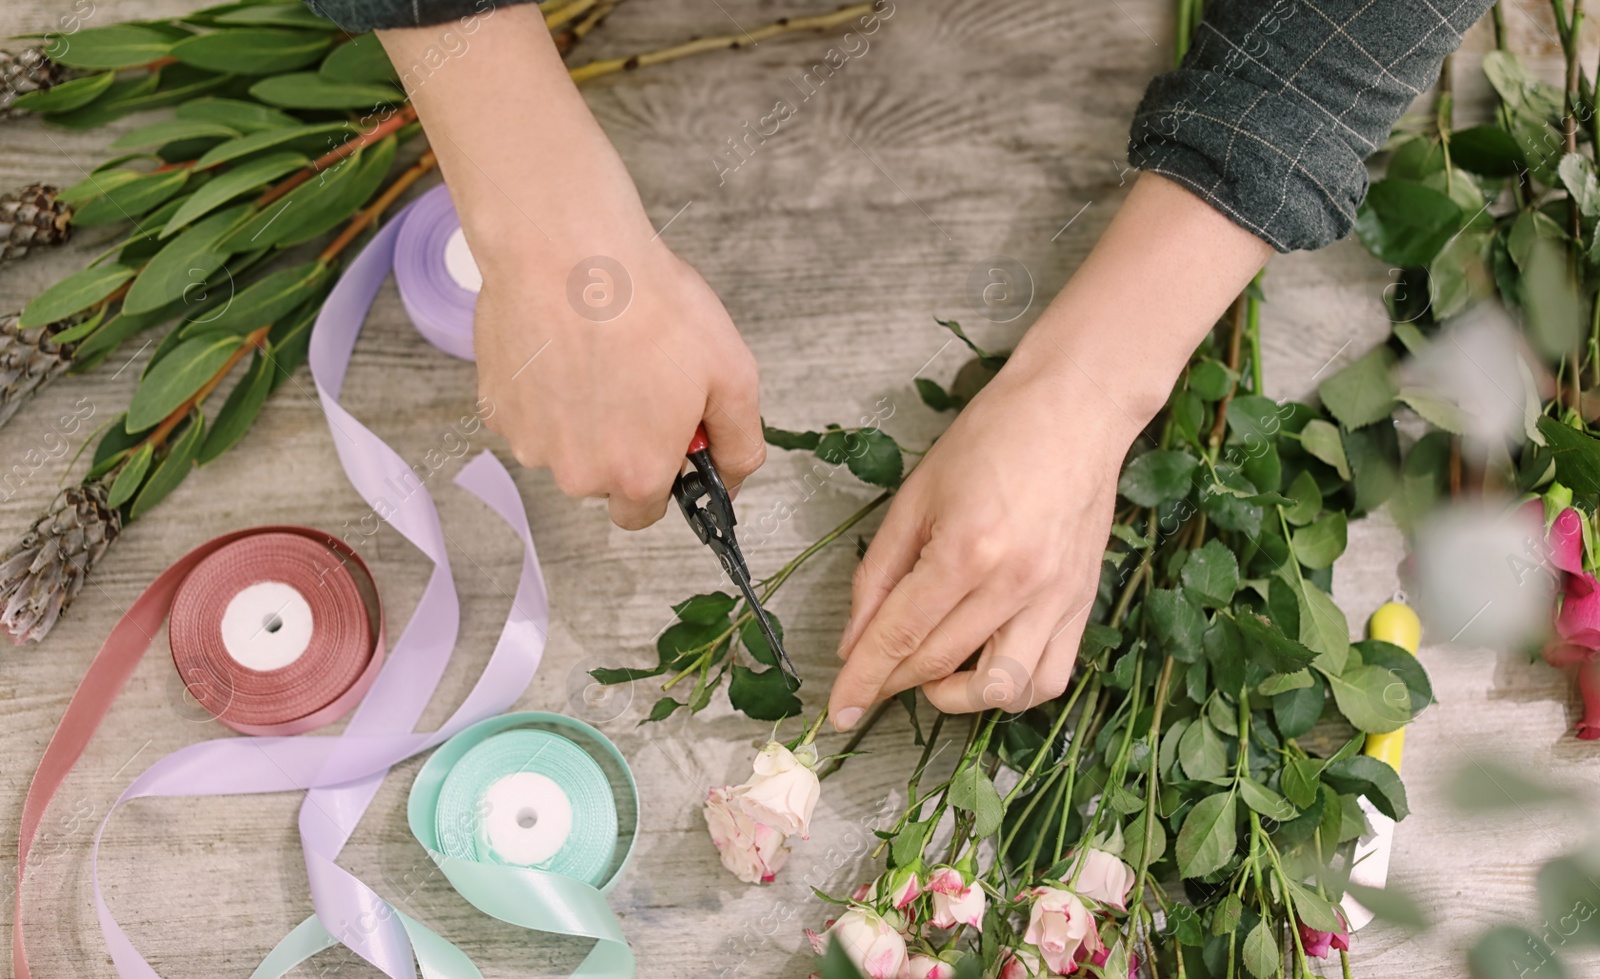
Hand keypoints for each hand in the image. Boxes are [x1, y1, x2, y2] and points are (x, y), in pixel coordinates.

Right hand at [380, 5, 764, 528]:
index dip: (665, 474)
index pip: (648, 511)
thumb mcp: (733, 374)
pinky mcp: (496, 408)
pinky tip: (565, 348)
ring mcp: (529, 442)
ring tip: (601, 354)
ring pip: (565, 447)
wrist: (565, 250)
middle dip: (624, 443)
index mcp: (636, 475)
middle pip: (604, 480)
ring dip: (584, 418)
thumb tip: (734, 479)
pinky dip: (548, 392)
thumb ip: (741, 443)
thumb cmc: (649, 306)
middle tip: (640, 379)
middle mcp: (577, 474)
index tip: (671, 433)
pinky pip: (531, 416)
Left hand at [827, 343, 1137, 724]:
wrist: (1073, 410)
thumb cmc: (991, 439)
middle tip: (871, 682)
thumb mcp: (916, 496)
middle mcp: (1016, 584)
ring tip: (933, 674)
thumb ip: (879, 573)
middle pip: (941, 664)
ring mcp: (1057, 598)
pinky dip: (1013, 689)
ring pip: (1002, 689)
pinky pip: (1050, 677)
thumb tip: (853, 640)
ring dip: (956, 697)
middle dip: (894, 684)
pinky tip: (985, 666)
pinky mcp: (1084, 603)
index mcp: (966, 550)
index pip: (902, 636)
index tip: (839, 712)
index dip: (864, 680)